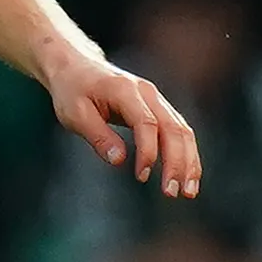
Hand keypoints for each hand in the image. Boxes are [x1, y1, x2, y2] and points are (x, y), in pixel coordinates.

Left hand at [45, 45, 199, 196]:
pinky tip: (186, 177)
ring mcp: (156, 99)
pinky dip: (186, 155)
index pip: (146, 123)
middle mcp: (147, 93)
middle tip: (172, 193)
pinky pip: (178, 131)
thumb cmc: (73, 91)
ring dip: (189, 162)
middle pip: (173, 128)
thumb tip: (119, 161)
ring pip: (182, 131)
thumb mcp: (75, 114)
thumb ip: (98, 136)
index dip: (148, 151)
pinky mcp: (158, 109)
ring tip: (188, 192)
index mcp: (125, 90)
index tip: (142, 177)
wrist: (77, 68)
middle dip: (177, 162)